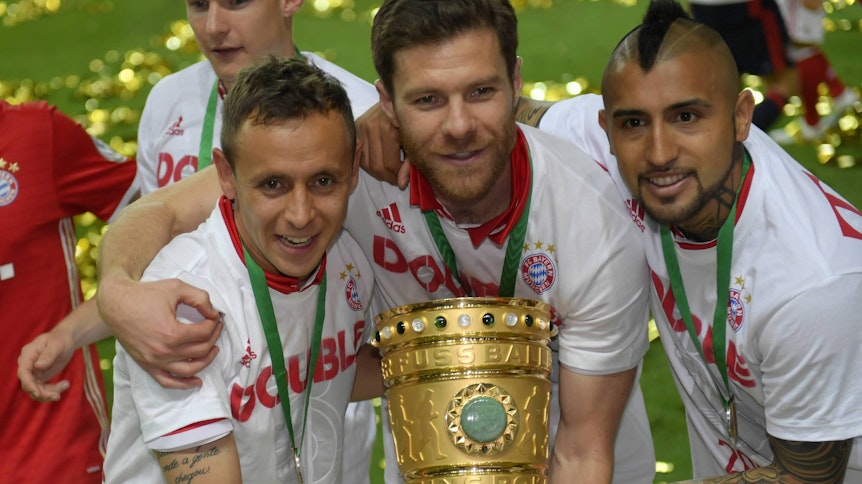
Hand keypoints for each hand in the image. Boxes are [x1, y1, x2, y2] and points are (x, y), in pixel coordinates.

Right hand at [17, 329, 75, 401]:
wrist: (65, 340)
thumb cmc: (60, 339)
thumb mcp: (56, 344)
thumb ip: (48, 355)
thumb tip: (38, 366)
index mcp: (28, 355)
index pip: (23, 372)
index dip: (28, 383)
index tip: (37, 392)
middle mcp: (28, 365)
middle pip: (28, 384)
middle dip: (42, 393)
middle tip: (57, 395)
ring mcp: (33, 372)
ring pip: (35, 389)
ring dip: (49, 393)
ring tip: (66, 385)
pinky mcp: (40, 377)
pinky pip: (42, 389)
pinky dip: (53, 390)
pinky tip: (66, 384)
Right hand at [97, 277, 222, 387]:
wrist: (116, 303)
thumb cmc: (145, 294)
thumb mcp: (176, 288)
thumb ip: (200, 298)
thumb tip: (214, 313)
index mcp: (172, 333)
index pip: (204, 333)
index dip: (214, 324)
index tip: (215, 316)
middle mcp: (164, 351)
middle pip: (200, 350)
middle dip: (213, 338)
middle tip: (216, 328)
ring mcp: (154, 361)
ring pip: (189, 370)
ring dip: (206, 361)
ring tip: (214, 350)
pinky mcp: (146, 365)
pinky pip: (168, 381)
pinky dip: (184, 384)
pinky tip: (197, 381)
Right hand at [356, 102, 409, 189]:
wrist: (395, 98)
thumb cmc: (408, 120)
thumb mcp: (413, 141)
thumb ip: (408, 164)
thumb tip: (402, 185)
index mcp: (387, 129)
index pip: (389, 164)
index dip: (397, 176)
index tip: (403, 179)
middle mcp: (371, 127)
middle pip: (376, 166)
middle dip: (388, 177)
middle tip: (396, 179)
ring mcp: (361, 127)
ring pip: (366, 163)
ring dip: (378, 172)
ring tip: (389, 173)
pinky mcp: (356, 127)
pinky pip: (359, 155)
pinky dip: (367, 164)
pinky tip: (377, 166)